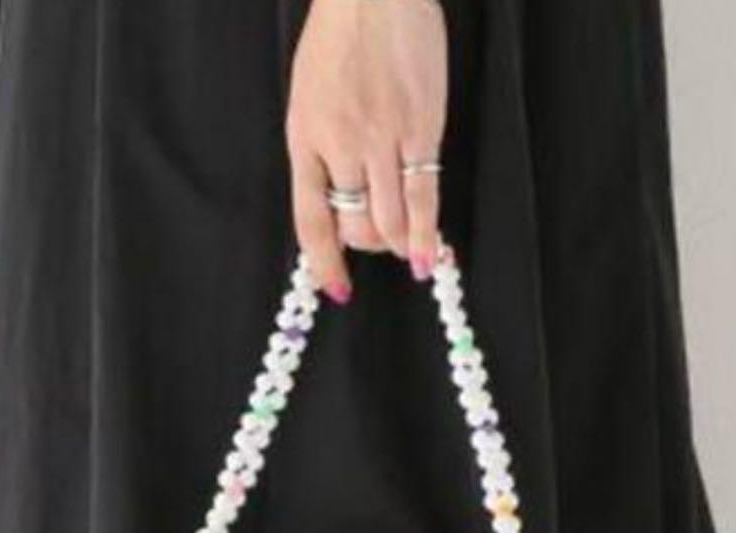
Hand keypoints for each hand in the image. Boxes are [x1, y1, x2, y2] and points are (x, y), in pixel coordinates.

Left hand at [286, 0, 447, 302]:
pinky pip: (423, 196)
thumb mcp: (309, 96)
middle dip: (369, 247)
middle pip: (355, 225)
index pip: (311, 219)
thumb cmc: (340, 39)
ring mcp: (381, 139)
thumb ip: (321, 148)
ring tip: (407, 249)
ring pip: (390, 220)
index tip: (337, 289)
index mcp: (305, 138)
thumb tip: (340, 198)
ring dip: (398, 244)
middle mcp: (340, 145)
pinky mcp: (420, 129)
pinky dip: (426, 235)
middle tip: (382, 245)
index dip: (325, 262)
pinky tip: (430, 256)